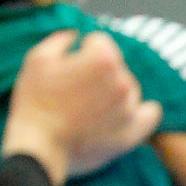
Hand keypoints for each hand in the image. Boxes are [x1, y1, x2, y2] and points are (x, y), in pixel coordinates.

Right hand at [3, 29, 161, 185]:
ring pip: (129, 89)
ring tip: (88, 108)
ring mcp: (129, 109)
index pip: (99, 42)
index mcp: (103, 58)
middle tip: (74, 92)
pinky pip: (150, 115)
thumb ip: (61, 39)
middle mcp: (123, 81)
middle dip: (98, 73)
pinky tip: (134, 111)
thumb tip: (76, 36)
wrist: (38, 150)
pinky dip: (144, 111)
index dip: (81, 51)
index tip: (68, 67)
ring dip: (114, 92)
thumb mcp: (38, 58)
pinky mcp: (131, 134)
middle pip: (116, 66)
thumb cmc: (34, 102)